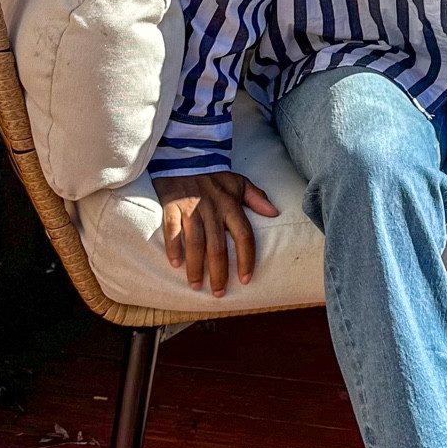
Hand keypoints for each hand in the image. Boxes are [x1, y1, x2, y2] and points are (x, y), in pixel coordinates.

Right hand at [153, 171, 277, 294]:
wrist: (185, 155)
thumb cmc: (212, 175)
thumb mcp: (237, 182)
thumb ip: (256, 197)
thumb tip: (275, 212)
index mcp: (231, 204)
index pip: (244, 236)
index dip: (246, 259)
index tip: (245, 279)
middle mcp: (212, 208)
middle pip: (218, 247)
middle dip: (219, 273)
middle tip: (218, 292)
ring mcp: (191, 207)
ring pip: (195, 243)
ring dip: (196, 267)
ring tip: (196, 285)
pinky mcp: (171, 205)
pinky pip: (172, 229)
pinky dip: (173, 247)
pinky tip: (175, 263)